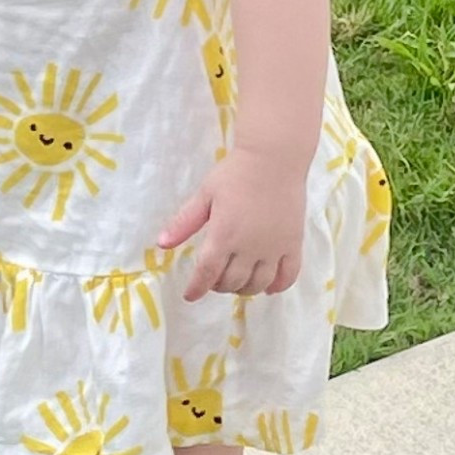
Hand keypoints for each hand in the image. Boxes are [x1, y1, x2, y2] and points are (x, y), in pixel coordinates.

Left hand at [159, 149, 306, 300]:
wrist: (274, 158)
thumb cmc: (235, 174)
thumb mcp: (204, 195)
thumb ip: (184, 222)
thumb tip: (161, 244)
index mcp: (223, 235)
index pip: (206, 273)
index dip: (196, 289)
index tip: (190, 296)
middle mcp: (249, 247)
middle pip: (232, 282)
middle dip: (219, 286)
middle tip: (214, 279)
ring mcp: (273, 248)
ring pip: (258, 284)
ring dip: (245, 289)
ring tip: (238, 282)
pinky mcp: (293, 244)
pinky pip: (288, 276)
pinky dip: (278, 287)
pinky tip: (268, 287)